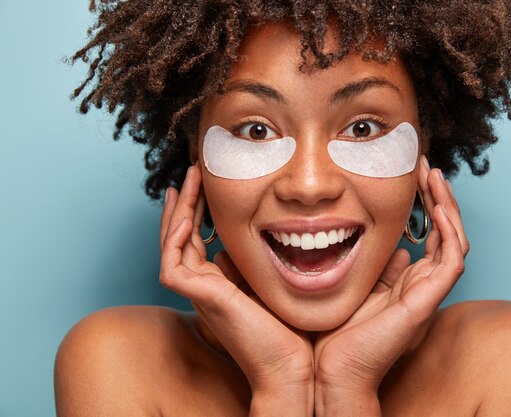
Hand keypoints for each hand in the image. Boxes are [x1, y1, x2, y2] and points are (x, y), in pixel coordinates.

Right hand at [159, 164, 313, 414]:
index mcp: (219, 283)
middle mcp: (204, 286)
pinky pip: (172, 266)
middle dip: (185, 203)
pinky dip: (175, 239)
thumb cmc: (289, 330)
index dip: (199, 211)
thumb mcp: (270, 283)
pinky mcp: (200, 300)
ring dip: (177, 210)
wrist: (291, 367)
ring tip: (186, 180)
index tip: (207, 185)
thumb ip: (252, 264)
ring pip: (172, 245)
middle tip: (191, 173)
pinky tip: (188, 215)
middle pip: (181, 236)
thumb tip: (240, 245)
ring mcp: (199, 293)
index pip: (198, 239)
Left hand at [313, 157, 469, 415]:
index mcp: (408, 281)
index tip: (414, 175)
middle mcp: (422, 284)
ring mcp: (427, 292)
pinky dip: (449, 231)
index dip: (426, 204)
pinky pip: (451, 260)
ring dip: (448, 207)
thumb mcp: (358, 286)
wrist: (334, 369)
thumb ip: (380, 267)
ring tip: (436, 177)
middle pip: (445, 233)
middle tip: (427, 166)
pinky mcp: (426, 301)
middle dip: (439, 198)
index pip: (428, 235)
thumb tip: (397, 248)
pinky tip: (439, 207)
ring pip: (454, 241)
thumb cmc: (339, 332)